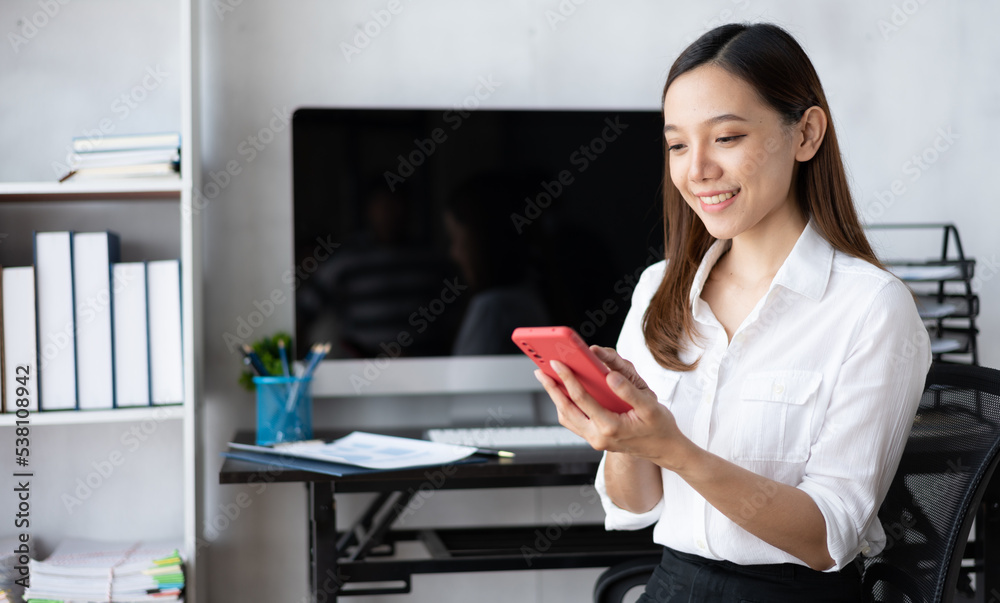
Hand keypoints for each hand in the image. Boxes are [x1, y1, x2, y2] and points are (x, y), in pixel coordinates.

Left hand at [534, 347, 695, 471]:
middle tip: (540, 371)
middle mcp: (598, 437)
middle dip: (552, 389)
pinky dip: (566, 406)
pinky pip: (574, 422)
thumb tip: (610, 376)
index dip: (568, 379)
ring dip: (556, 399)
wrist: (665, 450)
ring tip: (548, 380)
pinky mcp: (595, 439)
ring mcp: (595, 440)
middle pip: (566, 410)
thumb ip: (629, 391)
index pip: (582, 399)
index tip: (557, 363)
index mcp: (611, 427)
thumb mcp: (650, 406)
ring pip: (567, 418)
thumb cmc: (659, 427)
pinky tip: (565, 393)